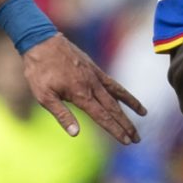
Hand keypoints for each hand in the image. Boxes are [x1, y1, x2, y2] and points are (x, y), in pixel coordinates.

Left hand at [25, 35, 147, 143]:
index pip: (103, 117)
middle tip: (137, 139)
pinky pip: (111, 82)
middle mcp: (92, 86)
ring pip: (117, 94)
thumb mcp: (44, 96)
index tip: (126, 141)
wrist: (42, 41)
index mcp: (81, 95)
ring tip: (144, 114)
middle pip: (114, 109)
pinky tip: (124, 97)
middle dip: (126, 124)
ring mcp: (95, 76)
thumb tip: (76, 133)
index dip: (115, 130)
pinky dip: (121, 91)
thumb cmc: (39, 71)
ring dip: (131, 106)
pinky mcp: (93, 68)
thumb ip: (62, 115)